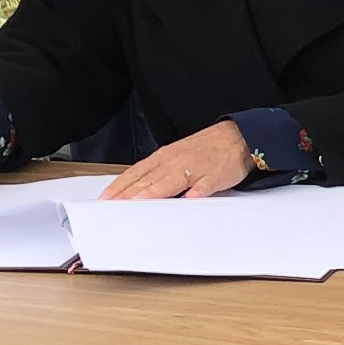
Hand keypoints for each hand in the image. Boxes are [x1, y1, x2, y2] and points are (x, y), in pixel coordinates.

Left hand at [102, 121, 254, 200]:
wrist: (236, 137)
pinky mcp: (215, 176)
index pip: (136, 173)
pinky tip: (190, 199)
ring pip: (172, 181)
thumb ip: (156, 174)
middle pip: (149, 179)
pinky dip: (197, 192)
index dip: (120, 186)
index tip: (106, 199)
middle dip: (130, 194)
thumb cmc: (204, 150)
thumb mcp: (175, 157)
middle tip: (115, 207)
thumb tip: (135, 190)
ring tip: (142, 202)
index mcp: (164, 157)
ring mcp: (195, 169)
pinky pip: (205, 185)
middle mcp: (175, 161)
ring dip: (155, 192)